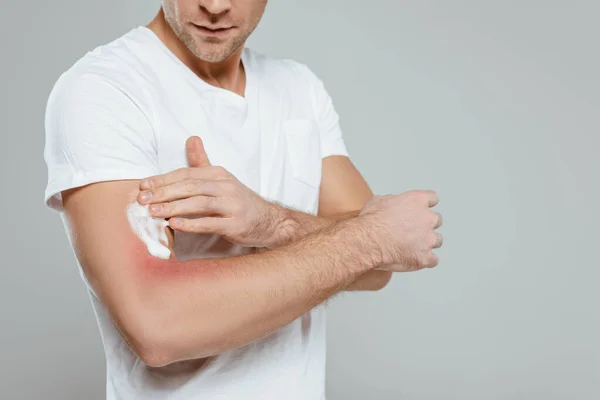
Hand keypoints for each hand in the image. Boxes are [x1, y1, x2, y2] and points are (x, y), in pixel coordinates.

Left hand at [137, 136, 283, 247]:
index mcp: (219, 174)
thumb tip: (191, 138)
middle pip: (190, 187)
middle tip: (142, 200)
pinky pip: (210, 223)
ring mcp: (232, 206)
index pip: (187, 174)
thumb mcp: (222, 179)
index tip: (143, 187)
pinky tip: (175, 225)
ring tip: (153, 212)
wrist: (270, 221)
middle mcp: (226, 187)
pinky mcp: (236, 224)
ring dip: (174, 208)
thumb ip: (203, 162)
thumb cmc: (239, 202)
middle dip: (164, 193)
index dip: (163, 180)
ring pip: (198, 204)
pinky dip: (191, 224)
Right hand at [359, 191, 442, 271]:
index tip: (422, 209)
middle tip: (413, 230)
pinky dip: (425, 260)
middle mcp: (427, 218)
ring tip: (412, 247)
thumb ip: (393, 201)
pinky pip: (433, 260)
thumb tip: (393, 205)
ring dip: (427, 243)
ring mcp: (428, 239)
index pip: (432, 198)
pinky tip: (414, 260)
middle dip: (426, 225)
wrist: (369, 241)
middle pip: (437, 220)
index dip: (427, 204)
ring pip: (437, 240)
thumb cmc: (371, 222)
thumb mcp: (379, 201)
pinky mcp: (425, 258)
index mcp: (417, 201)